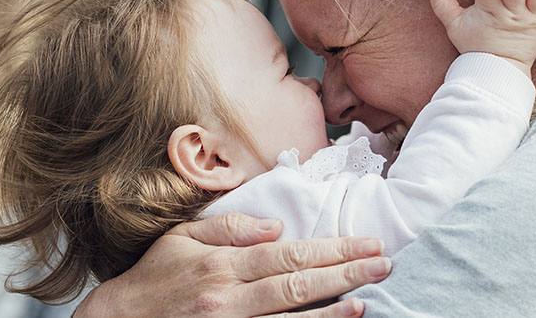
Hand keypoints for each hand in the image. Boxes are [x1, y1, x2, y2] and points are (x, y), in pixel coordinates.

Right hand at [75, 213, 389, 317]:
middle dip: (345, 273)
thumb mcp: (181, 239)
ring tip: (367, 299)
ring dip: (333, 310)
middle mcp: (228, 298)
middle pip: (297, 284)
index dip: (332, 249)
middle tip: (383, 264)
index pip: (288, 254)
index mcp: (221, 265)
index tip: (367, 244)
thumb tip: (275, 225)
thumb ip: (229, 229)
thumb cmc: (152, 280)